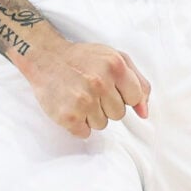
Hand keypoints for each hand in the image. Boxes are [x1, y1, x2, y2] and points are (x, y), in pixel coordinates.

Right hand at [18, 36, 150, 137]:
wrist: (45, 58)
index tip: (109, 87)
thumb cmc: (83, 59)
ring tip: (79, 97)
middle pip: (119, 114)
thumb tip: (144, 113)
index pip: (134, 97)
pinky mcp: (68, 115)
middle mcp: (100, 82)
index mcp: (115, 65)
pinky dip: (77, 124)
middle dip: (106, 105)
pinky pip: (84, 133)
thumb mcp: (115, 59)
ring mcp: (83, 100)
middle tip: (90, 90)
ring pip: (102, 125)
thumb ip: (138, 83)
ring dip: (91, 115)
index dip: (122, 95)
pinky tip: (70, 106)